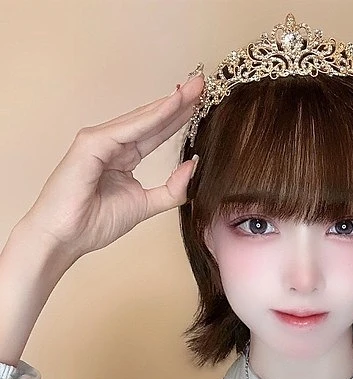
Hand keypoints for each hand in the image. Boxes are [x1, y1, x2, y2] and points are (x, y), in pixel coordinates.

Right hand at [19, 74, 204, 269]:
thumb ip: (171, 190)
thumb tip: (193, 166)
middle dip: (178, 102)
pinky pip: (127, 128)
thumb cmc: (94, 223)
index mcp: (123, 158)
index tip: (203, 105)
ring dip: (168, 103)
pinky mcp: (91, 143)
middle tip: (203, 83)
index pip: (155, 134)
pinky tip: (172, 105)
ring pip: (141, 119)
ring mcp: (100, 141)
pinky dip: (151, 117)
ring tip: (194, 88)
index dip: (178, 119)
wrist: (66, 237)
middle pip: (150, 120)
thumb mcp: (145, 205)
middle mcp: (112, 144)